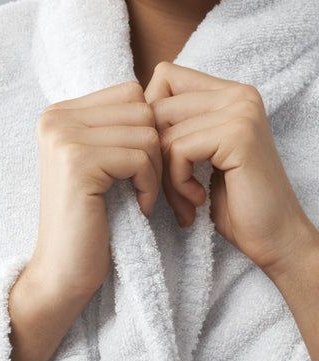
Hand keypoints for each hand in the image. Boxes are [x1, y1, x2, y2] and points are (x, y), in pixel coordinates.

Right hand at [31, 79, 161, 298]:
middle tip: (147, 187)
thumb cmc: (90, 223)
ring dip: (154, 170)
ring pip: (145, 131)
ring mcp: (63, 138)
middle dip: (155, 149)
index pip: (130, 92)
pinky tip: (138, 208)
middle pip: (140, 106)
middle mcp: (56, 118)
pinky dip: (149, 186)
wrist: (63, 272)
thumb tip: (159, 92)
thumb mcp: (101, 165)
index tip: (140, 171)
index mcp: (59, 114)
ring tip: (140, 199)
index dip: (148, 131)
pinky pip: (140, 157)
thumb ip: (117, 127)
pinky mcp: (77, 162)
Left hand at [143, 61, 318, 278]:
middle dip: (153, 156)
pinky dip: (178, 183)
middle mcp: (237, 93)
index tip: (159, 160)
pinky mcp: (237, 134)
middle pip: (158, 106)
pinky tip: (197, 200)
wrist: (274, 235)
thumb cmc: (234, 203)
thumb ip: (178, 129)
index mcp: (229, 93)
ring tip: (185, 202)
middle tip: (170, 192)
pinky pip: (178, 151)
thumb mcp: (200, 158)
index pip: (164, 77)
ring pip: (164, 133)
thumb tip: (133, 117)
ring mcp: (240, 110)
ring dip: (166, 177)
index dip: (148, 120)